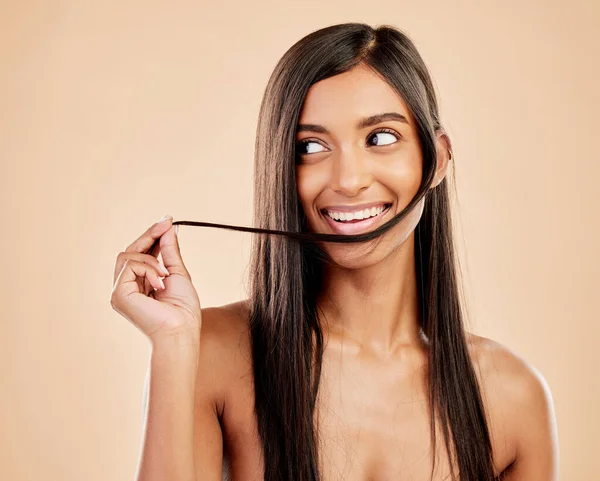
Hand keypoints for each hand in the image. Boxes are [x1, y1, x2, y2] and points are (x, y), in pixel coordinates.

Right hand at [110, 215, 200, 343]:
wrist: (181, 331)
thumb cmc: (183, 310)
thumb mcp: (178, 273)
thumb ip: (169, 252)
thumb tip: (168, 228)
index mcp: (139, 284)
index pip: (139, 253)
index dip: (152, 235)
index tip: (166, 220)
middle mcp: (126, 287)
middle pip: (129, 250)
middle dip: (149, 236)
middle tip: (166, 224)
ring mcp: (119, 291)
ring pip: (127, 255)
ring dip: (151, 259)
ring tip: (166, 275)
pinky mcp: (118, 294)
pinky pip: (129, 265)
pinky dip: (148, 269)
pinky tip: (160, 283)